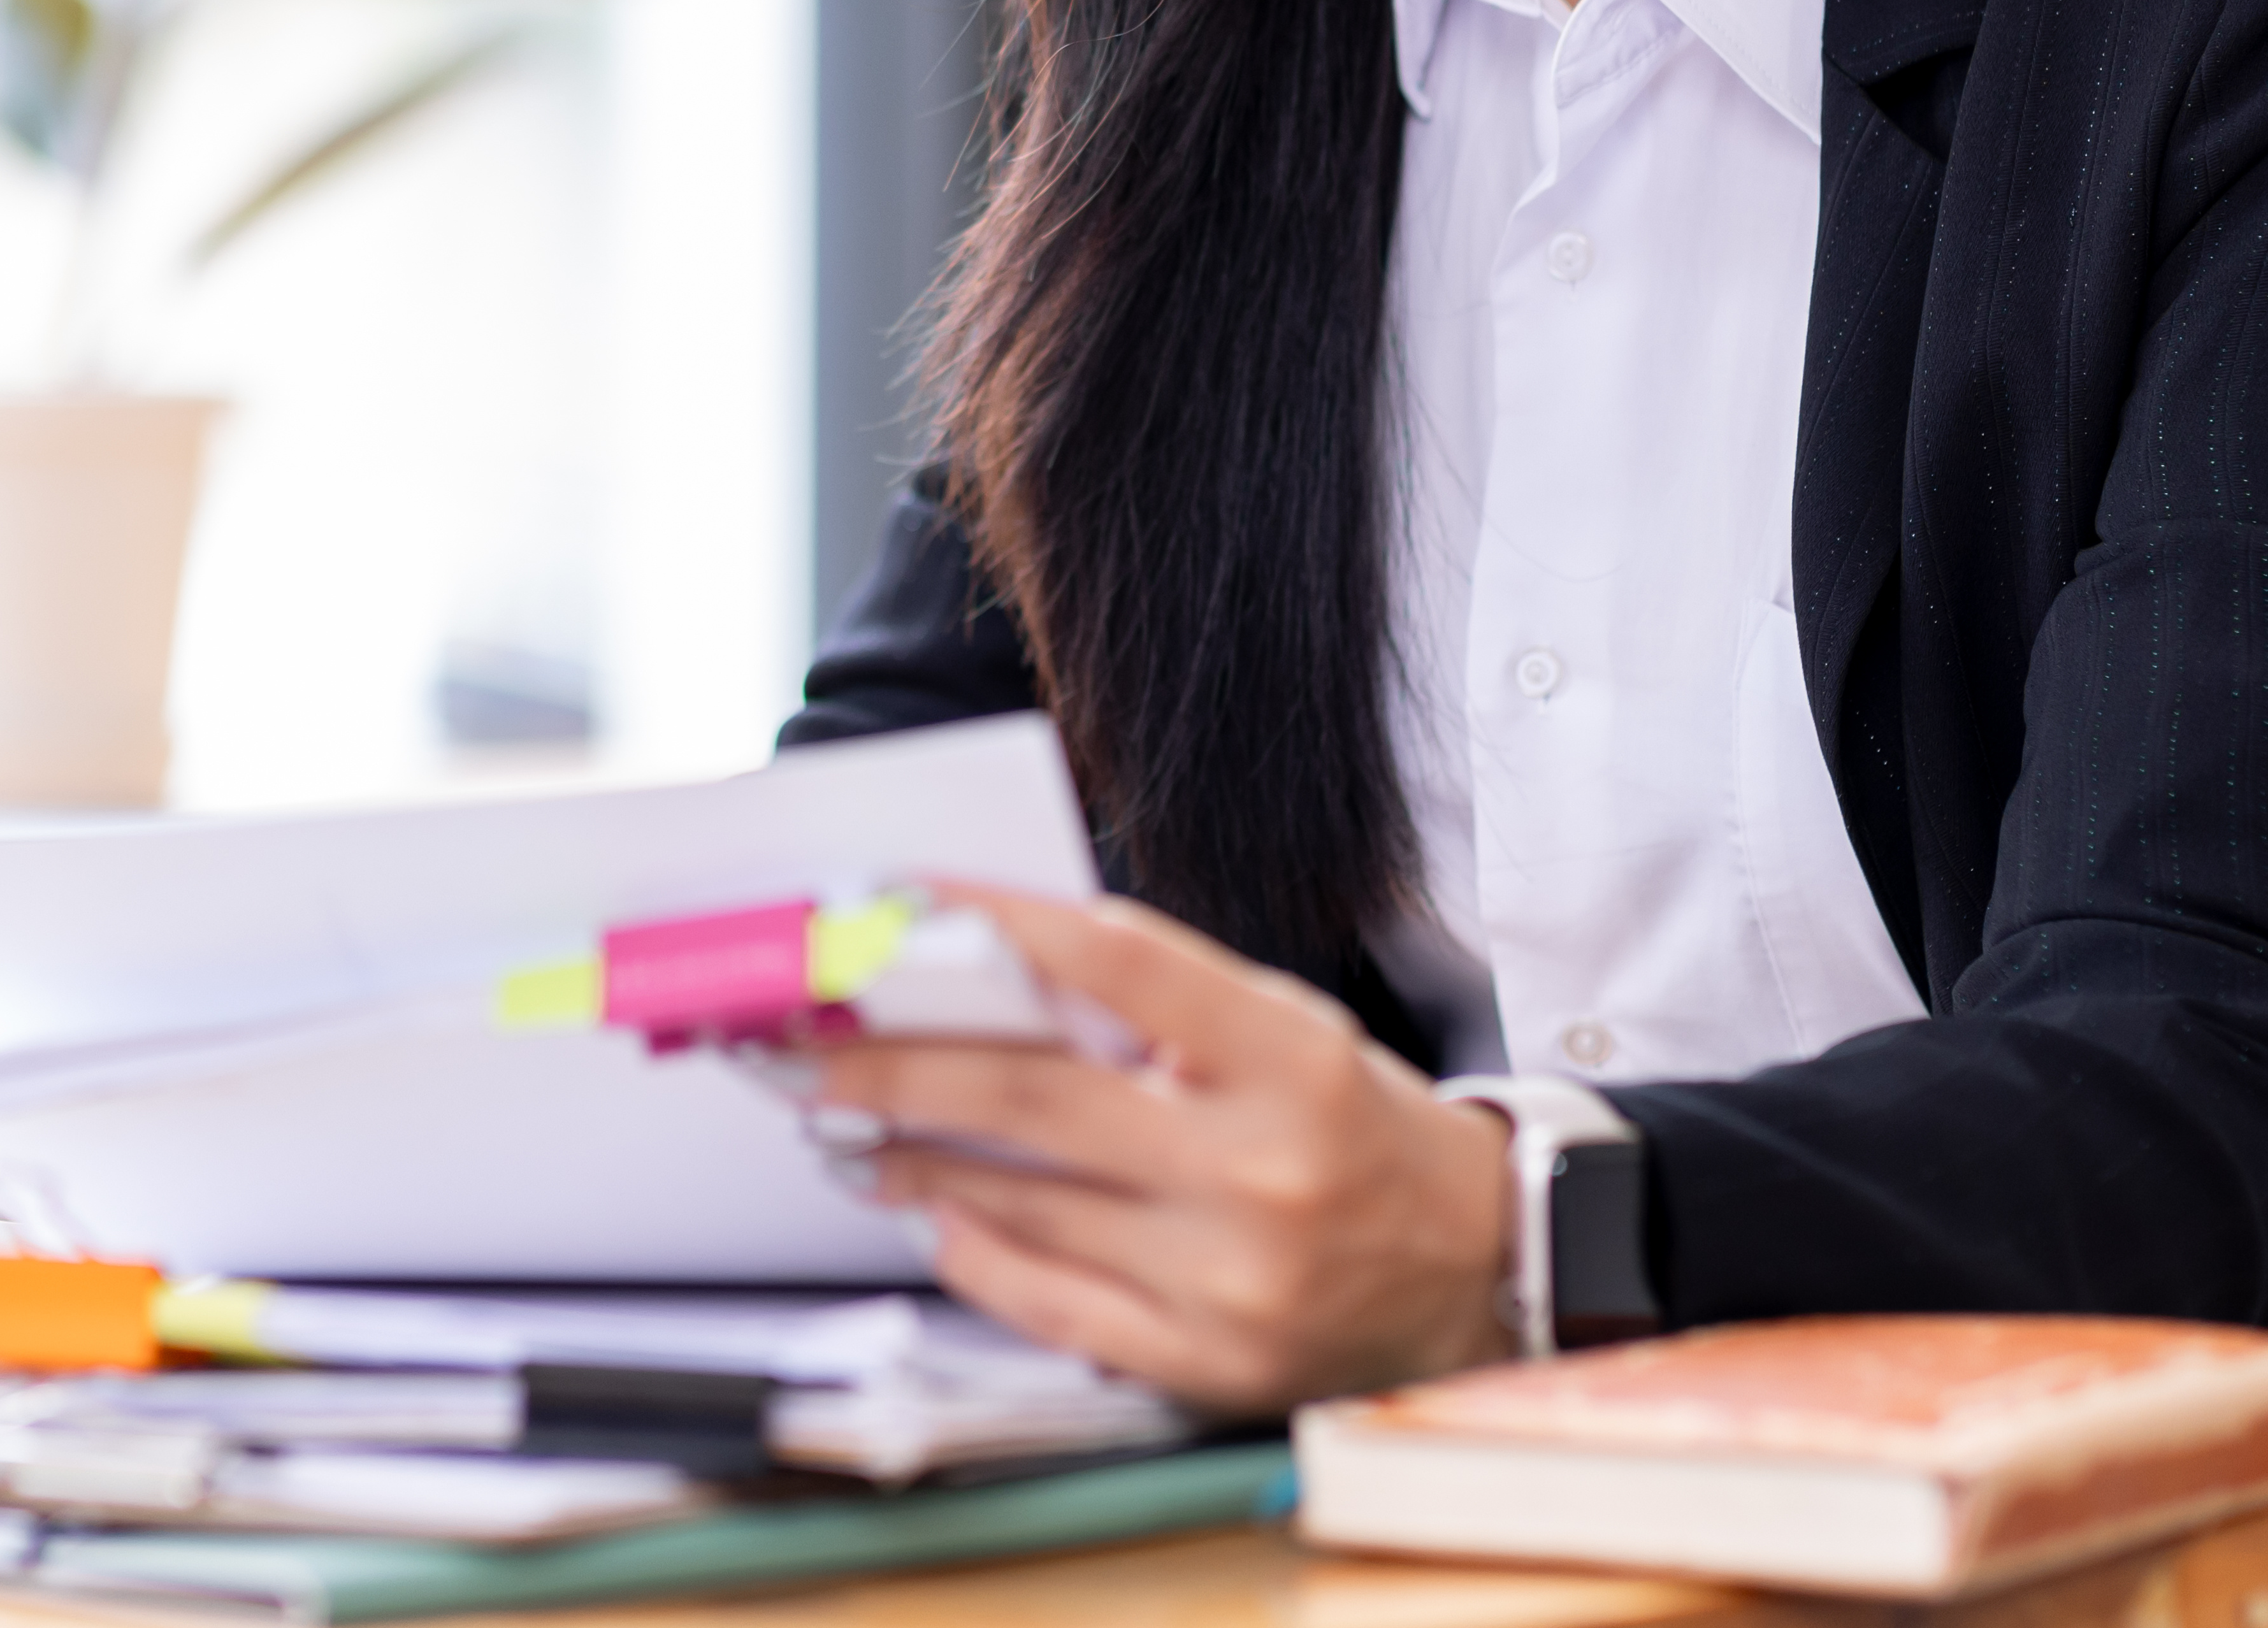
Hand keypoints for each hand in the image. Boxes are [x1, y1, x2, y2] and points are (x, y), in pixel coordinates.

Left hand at [808, 888, 1513, 1413]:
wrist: (1470, 1267)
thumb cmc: (1353, 1126)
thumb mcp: (1283, 1032)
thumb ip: (1156, 1007)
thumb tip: (983, 968)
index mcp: (1291, 1060)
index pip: (1120, 962)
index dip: (995, 921)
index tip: (892, 903)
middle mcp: (1262, 1169)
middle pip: (1033, 1097)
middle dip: (891, 1064)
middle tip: (797, 1040)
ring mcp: (1230, 1278)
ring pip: (1023, 1201)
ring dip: (908, 1155)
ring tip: (839, 1118)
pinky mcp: (1205, 1363)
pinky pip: (1050, 1303)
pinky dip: (972, 1250)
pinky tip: (926, 1211)